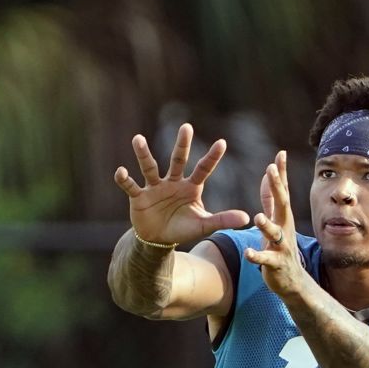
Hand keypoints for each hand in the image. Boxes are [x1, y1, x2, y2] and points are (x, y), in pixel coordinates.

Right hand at [113, 124, 249, 245]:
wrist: (158, 240)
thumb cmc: (182, 229)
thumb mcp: (204, 225)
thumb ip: (223, 219)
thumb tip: (247, 219)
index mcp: (190, 187)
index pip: (203, 169)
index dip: (212, 157)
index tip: (222, 142)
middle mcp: (173, 182)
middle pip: (177, 160)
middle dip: (182, 145)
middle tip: (187, 127)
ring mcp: (154, 188)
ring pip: (149, 167)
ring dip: (143, 154)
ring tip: (137, 139)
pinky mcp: (138, 197)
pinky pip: (130, 186)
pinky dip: (124, 179)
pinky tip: (120, 171)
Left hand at [245, 151, 309, 297]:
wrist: (293, 282)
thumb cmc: (281, 248)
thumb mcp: (277, 221)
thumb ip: (271, 199)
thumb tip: (269, 175)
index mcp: (282, 218)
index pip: (283, 192)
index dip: (281, 174)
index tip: (280, 154)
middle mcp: (284, 229)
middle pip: (282, 205)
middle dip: (278, 188)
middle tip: (271, 170)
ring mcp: (282, 247)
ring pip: (275, 234)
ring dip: (267, 225)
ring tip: (258, 217)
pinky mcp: (275, 264)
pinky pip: (266, 260)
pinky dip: (257, 256)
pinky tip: (247, 253)